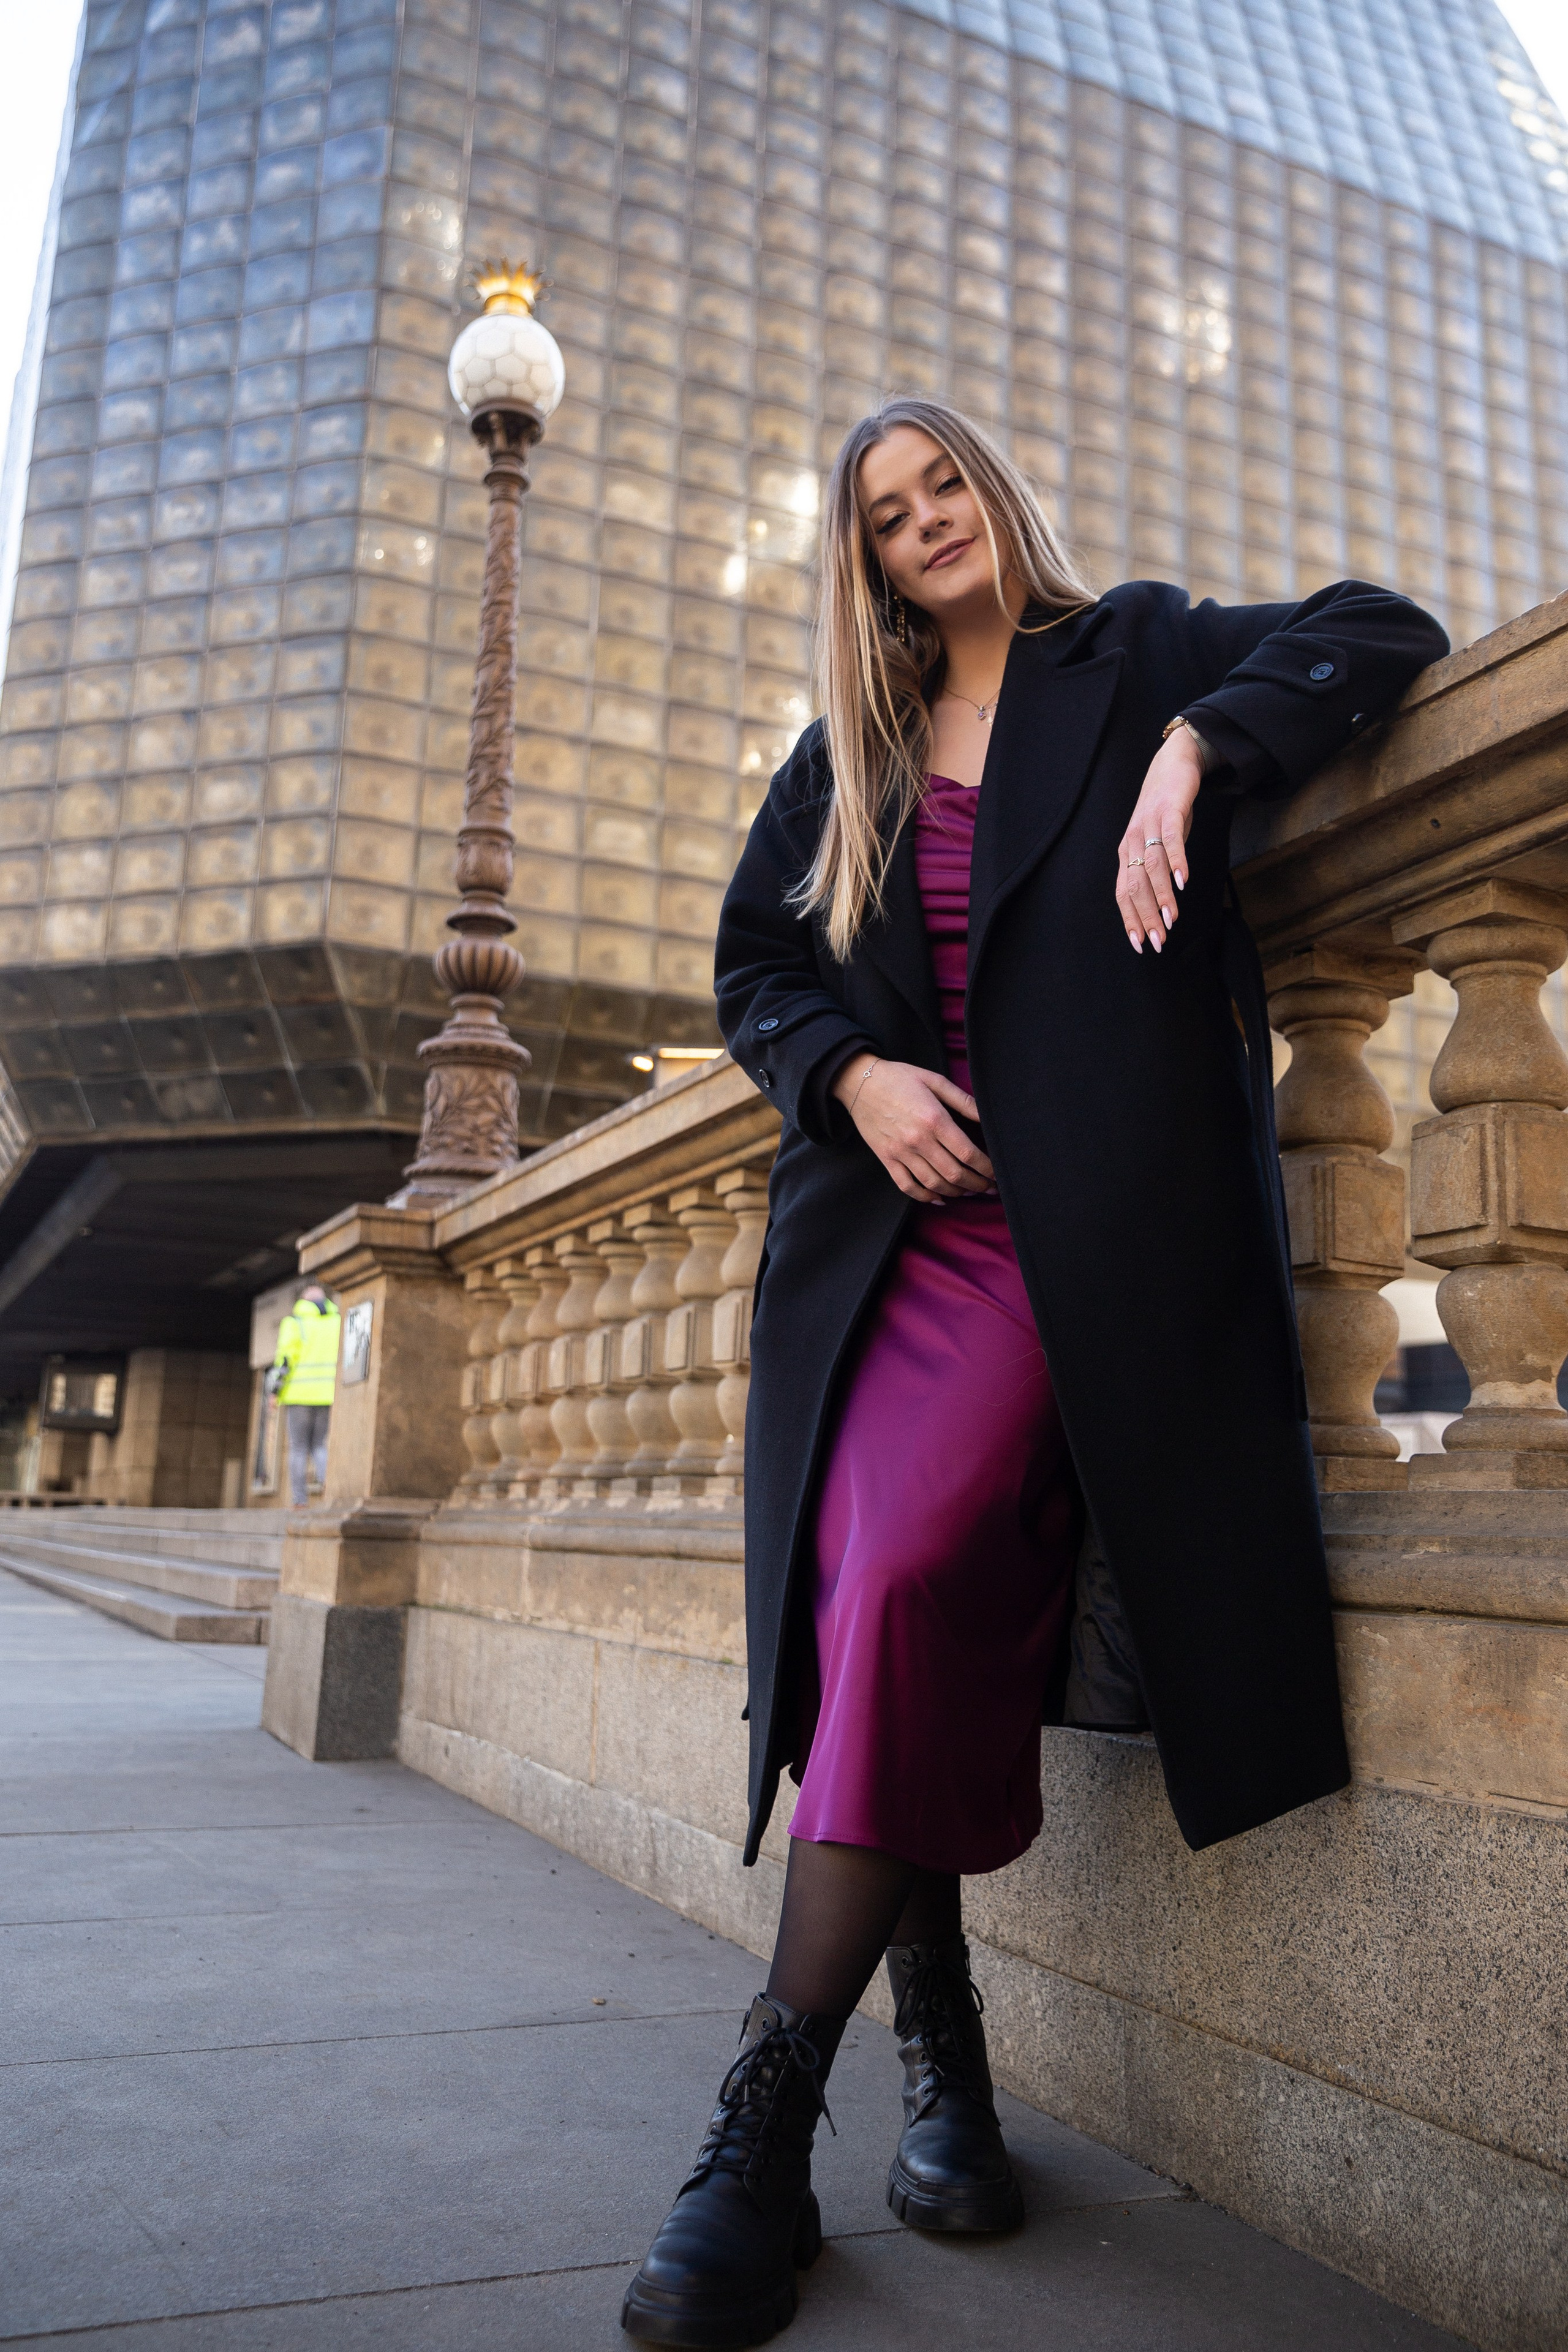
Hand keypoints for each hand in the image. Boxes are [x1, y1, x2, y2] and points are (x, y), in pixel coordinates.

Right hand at [832, 1053, 994, 1202]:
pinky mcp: (886, 1158)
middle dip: (976, 1185)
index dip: (986, 1168)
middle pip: (954, 1173)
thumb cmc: (899, 1078)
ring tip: (968, 1191)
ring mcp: (901, 1152)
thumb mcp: (935, 1081)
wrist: (860, 1082)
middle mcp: (918, 1140)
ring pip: (933, 1184)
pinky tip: (939, 1198)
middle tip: (989, 1188)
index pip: (967, 1153)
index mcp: (934, 1119)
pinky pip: (907, 1186)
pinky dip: (925, 1197)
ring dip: (955, 1192)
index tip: (997, 1174)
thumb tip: (987, 1117)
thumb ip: (963, 1101)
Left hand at [1116, 727, 1203, 952]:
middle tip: (1160, 941)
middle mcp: (1132, 842)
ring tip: (1172, 920)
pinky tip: (1183, 881)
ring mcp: (1149, 825)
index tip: (1141, 945)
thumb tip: (1158, 907)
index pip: (1122, 893)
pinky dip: (1176, 861)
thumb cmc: (1164, 812)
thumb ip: (1153, 872)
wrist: (1172, 765)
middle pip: (1134, 885)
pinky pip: (1170, 839)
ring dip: (1161, 895)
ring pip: (1151, 866)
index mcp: (1126, 853)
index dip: (1130, 919)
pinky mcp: (1169, 810)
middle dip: (1145, 916)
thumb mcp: (1155, 845)